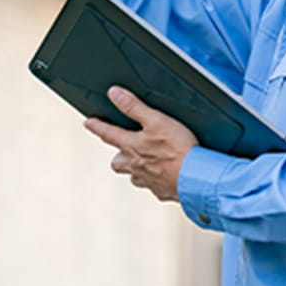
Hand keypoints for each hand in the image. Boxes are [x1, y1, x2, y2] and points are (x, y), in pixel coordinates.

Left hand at [84, 87, 197, 202]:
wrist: (197, 178)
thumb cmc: (178, 149)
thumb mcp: (156, 120)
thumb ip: (134, 107)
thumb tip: (114, 94)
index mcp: (132, 147)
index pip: (108, 134)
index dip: (97, 126)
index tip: (88, 123)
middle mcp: (136, 166)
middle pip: (117, 162)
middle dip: (118, 154)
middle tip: (121, 148)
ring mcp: (149, 181)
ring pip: (135, 176)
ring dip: (136, 169)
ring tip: (145, 162)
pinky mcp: (163, 191)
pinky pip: (154, 185)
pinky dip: (157, 179)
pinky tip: (167, 174)